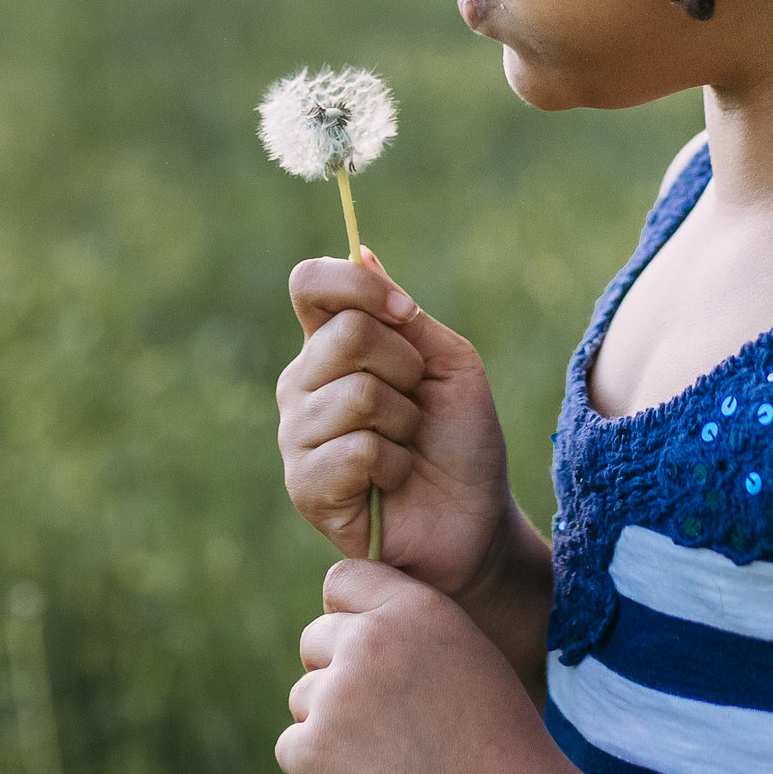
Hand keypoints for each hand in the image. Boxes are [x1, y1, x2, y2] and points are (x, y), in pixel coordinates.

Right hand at [278, 254, 519, 601]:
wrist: (475, 523)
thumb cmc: (461, 442)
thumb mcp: (447, 363)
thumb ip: (404, 315)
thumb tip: (363, 250)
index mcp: (331, 346)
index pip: (310, 285)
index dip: (356, 285)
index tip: (406, 314)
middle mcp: (303, 384)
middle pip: (347, 334)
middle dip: (407, 368)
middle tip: (418, 406)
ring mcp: (297, 435)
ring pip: (357, 393)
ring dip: (406, 422)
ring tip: (407, 447)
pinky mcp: (304, 486)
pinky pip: (357, 449)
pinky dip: (395, 464)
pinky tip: (393, 482)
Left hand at [279, 561, 580, 773]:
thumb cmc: (493, 729)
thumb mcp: (462, 645)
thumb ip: (406, 619)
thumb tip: (346, 618)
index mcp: (414, 606)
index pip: (342, 580)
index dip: (350, 615)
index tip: (368, 648)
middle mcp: (371, 639)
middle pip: (315, 639)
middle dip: (336, 671)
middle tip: (383, 712)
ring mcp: (339, 693)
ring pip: (304, 695)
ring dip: (330, 720)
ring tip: (387, 746)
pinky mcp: (316, 747)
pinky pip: (292, 744)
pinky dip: (318, 763)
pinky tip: (367, 771)